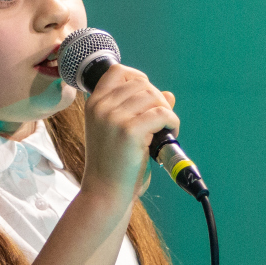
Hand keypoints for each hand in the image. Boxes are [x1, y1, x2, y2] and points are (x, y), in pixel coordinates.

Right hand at [81, 64, 178, 203]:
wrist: (105, 193)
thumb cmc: (113, 166)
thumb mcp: (118, 132)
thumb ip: (138, 110)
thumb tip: (168, 95)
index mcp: (94, 105)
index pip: (117, 71)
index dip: (138, 78)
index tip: (149, 95)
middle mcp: (101, 107)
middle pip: (141, 84)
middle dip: (158, 100)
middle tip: (161, 121)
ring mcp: (114, 118)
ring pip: (154, 96)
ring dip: (166, 112)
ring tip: (166, 130)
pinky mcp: (130, 131)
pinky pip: (162, 113)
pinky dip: (172, 122)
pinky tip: (170, 135)